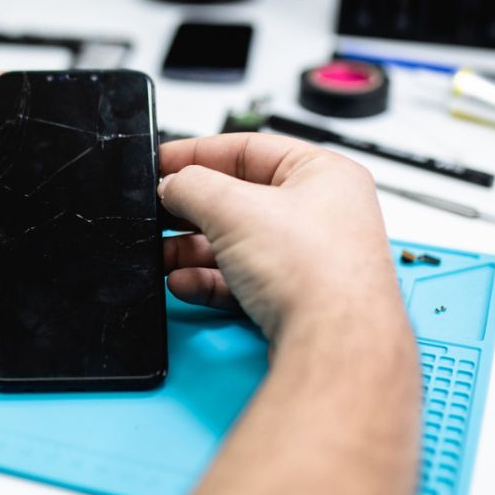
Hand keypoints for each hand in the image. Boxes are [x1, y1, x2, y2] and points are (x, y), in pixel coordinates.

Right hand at [158, 133, 407, 343]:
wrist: (335, 344)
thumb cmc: (318, 272)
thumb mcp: (234, 209)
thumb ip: (192, 186)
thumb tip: (173, 184)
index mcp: (323, 174)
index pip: (249, 149)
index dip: (200, 154)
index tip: (165, 163)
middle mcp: (323, 214)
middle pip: (240, 200)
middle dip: (192, 211)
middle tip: (159, 212)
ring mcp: (311, 259)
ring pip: (238, 244)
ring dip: (194, 250)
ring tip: (164, 254)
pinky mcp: (296, 299)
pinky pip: (244, 280)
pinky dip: (210, 280)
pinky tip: (185, 283)